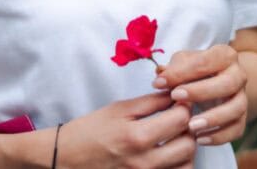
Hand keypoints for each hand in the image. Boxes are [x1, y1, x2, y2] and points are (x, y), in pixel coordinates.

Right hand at [55, 92, 195, 168]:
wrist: (67, 157)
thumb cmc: (89, 131)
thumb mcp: (117, 110)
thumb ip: (149, 102)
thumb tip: (174, 94)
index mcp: (137, 136)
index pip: (180, 119)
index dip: (184, 106)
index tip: (179, 101)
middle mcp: (145, 161)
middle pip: (188, 144)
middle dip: (188, 127)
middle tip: (179, 118)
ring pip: (186, 165)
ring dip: (186, 149)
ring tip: (175, 137)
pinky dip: (178, 165)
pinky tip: (169, 154)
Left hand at [152, 45, 248, 146]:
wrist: (218, 81)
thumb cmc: (195, 69)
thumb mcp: (183, 62)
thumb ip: (173, 68)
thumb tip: (160, 74)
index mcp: (224, 55)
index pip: (206, 61)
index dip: (181, 72)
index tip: (159, 83)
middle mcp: (238, 74)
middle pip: (227, 83)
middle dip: (200, 92)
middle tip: (176, 97)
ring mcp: (243, 97)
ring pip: (236, 109)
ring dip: (213, 119)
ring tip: (190, 126)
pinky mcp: (242, 118)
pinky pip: (236, 129)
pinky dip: (219, 136)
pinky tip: (199, 139)